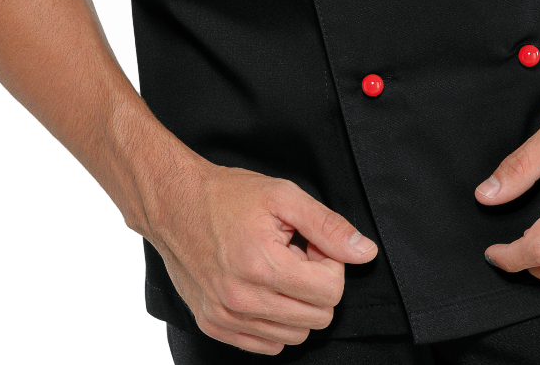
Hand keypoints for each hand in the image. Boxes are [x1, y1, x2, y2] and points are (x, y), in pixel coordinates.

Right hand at [148, 153, 378, 353]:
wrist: (175, 204)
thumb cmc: (227, 197)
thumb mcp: (283, 195)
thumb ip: (328, 225)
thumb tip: (364, 251)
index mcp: (263, 265)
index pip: (331, 292)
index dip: (330, 263)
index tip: (311, 245)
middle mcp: (243, 299)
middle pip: (317, 319)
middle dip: (315, 285)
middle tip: (296, 255)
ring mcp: (226, 317)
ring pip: (295, 336)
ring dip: (295, 304)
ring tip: (277, 270)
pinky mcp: (214, 326)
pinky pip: (267, 345)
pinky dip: (274, 321)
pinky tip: (263, 288)